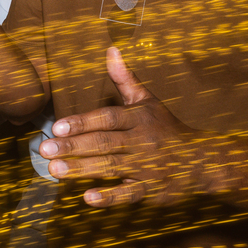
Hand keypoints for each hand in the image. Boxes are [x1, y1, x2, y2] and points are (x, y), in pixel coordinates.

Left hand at [39, 47, 205, 207]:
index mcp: (139, 118)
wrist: (203, 161)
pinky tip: (88, 197)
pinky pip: (129, 193)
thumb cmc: (166, 128)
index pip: (107, 118)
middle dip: (74, 147)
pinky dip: (110, 197)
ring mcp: (147, 166)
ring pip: (112, 167)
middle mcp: (142, 141)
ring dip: (82, 170)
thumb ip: (125, 79)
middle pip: (105, 142)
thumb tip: (111, 49)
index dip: (82, 122)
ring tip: (55, 170)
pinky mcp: (152, 190)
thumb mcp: (148, 101)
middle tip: (45, 150)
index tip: (56, 127)